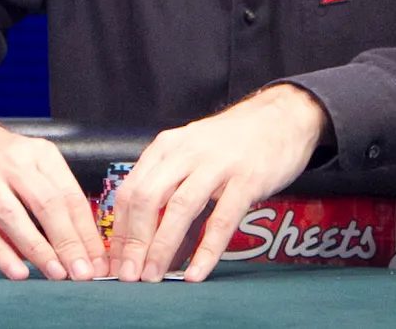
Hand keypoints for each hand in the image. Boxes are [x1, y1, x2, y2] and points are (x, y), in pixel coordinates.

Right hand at [0, 116, 104, 281]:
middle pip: (46, 204)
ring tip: (56, 274)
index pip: (69, 194)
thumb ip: (56, 196)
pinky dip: (1, 253)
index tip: (97, 259)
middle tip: (82, 273)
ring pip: (13, 216)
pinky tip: (17, 271)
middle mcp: (13, 162)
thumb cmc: (1, 159)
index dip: (86, 231)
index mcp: (39, 154)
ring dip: (38, 249)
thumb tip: (83, 244)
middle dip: (68, 242)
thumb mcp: (33, 163)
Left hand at [109, 84, 326, 283]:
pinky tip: (196, 273)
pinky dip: (206, 249)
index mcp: (166, 148)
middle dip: (133, 242)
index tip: (115, 262)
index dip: (119, 230)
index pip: (130, 191)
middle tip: (128, 276)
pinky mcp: (247, 179)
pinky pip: (222, 219)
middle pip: (147, 198)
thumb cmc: (232, 145)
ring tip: (153, 277)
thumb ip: (174, 200)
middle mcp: (186, 153)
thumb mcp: (193, 160)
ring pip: (179, 208)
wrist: (280, 118)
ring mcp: (216, 164)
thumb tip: (159, 252)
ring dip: (161, 247)